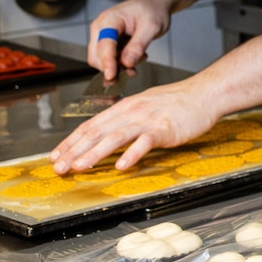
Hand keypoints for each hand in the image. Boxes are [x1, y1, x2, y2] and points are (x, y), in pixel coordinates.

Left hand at [49, 82, 218, 173]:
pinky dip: (133, 154)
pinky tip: (122, 166)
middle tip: (59, 167)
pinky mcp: (165, 128)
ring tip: (80, 167)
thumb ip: (125, 120)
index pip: (90, 125)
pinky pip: (145, 142)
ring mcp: (148, 119)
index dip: (71, 141)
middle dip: (75, 151)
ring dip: (95, 153)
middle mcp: (131, 112)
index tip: (57, 155)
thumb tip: (106, 136)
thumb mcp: (145, 106)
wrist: (204, 94)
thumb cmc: (178, 102)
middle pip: (97, 132)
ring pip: (115, 137)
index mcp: (124, 107)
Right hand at [86, 0, 171, 80]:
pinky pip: (110, 58)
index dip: (107, 62)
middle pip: (97, 56)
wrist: (153, 4)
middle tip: (132, 72)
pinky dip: (122, 63)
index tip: (111, 75)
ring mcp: (103, 35)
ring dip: (119, 66)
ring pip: (103, 60)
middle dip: (112, 67)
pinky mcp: (109, 42)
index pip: (104, 44)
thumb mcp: (152, 26)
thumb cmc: (151, 10)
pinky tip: (136, 57)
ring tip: (140, 59)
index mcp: (110, 20)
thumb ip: (139, 45)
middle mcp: (101, 28)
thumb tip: (127, 63)